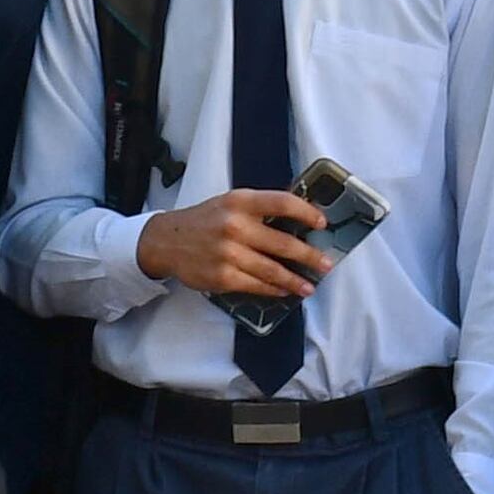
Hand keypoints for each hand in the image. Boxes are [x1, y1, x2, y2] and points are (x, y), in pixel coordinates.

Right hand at [135, 188, 329, 299]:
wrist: (167, 241)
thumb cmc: (205, 220)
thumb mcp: (230, 203)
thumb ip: (259, 209)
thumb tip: (298, 219)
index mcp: (240, 202)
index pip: (282, 203)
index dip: (306, 213)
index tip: (322, 224)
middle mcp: (235, 226)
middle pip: (283, 243)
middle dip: (309, 257)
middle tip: (326, 265)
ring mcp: (229, 253)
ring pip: (273, 270)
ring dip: (295, 280)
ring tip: (309, 286)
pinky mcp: (223, 277)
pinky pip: (256, 285)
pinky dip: (274, 289)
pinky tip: (284, 291)